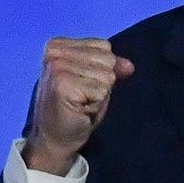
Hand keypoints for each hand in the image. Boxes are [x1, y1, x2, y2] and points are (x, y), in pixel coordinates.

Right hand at [22, 38, 134, 175]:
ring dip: (100, 93)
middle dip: (103, 81)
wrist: (55, 137)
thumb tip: (129, 66)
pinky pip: (103, 89)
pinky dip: (97, 103)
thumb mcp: (95, 80)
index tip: (83, 83)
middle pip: (108, 59)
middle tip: (83, 95)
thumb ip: (111, 67)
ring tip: (82, 101)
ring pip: (107, 74)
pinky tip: (81, 108)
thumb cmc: (75, 107)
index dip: (102, 69)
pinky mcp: (63, 84)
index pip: (104, 46)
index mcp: (58, 45)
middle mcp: (55, 53)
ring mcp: (57, 68)